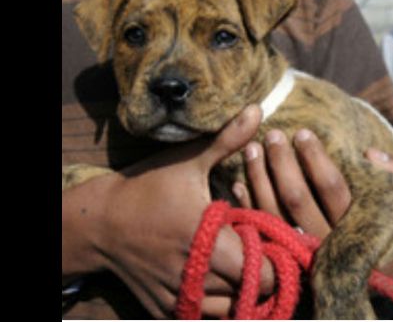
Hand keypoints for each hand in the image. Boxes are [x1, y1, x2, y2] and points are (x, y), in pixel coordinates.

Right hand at [62, 105, 267, 318]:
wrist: (100, 222)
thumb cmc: (147, 188)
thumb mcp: (188, 161)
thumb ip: (228, 139)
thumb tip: (259, 109)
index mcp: (207, 241)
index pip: (262, 273)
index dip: (275, 258)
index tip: (273, 238)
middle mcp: (195, 276)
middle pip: (251, 294)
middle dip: (261, 274)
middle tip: (260, 250)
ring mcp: (180, 298)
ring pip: (231, 311)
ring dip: (241, 292)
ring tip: (240, 263)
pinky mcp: (167, 310)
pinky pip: (205, 317)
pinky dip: (218, 303)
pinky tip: (217, 277)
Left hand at [232, 128, 392, 278]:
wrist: (372, 275)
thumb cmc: (384, 225)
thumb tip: (372, 153)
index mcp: (354, 225)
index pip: (331, 187)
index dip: (315, 158)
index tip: (303, 132)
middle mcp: (325, 242)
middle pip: (296, 198)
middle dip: (282, 162)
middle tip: (273, 135)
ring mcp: (300, 253)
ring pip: (273, 212)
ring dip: (260, 178)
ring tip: (252, 148)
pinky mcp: (282, 258)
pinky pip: (259, 229)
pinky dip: (247, 204)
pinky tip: (239, 181)